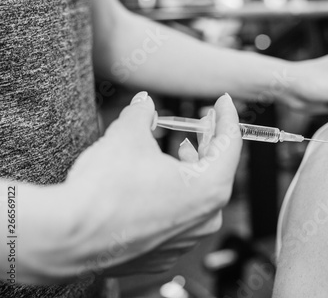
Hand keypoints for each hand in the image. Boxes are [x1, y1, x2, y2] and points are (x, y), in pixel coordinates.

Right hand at [64, 92, 241, 278]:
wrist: (68, 238)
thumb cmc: (104, 189)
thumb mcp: (127, 136)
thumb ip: (142, 115)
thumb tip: (144, 104)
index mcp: (209, 187)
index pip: (229, 144)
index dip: (227, 117)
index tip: (223, 103)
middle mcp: (204, 218)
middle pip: (216, 170)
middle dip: (209, 141)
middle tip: (203, 122)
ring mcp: (185, 240)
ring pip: (198, 196)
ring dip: (191, 169)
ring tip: (181, 150)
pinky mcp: (163, 254)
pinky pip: (177, 218)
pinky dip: (174, 196)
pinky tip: (158, 184)